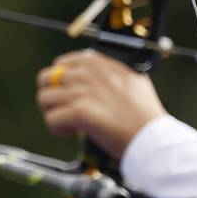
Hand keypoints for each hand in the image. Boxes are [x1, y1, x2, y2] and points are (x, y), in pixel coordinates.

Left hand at [35, 49, 167, 159]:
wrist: (151, 136)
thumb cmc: (144, 113)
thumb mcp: (130, 78)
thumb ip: (108, 74)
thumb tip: (94, 79)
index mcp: (97, 61)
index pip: (60, 64)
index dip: (62, 83)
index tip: (73, 97)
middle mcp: (86, 72)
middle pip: (46, 78)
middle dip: (51, 96)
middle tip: (64, 111)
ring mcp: (81, 91)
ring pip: (44, 99)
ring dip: (54, 114)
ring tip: (71, 124)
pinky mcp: (78, 112)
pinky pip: (51, 118)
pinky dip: (58, 129)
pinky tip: (74, 132)